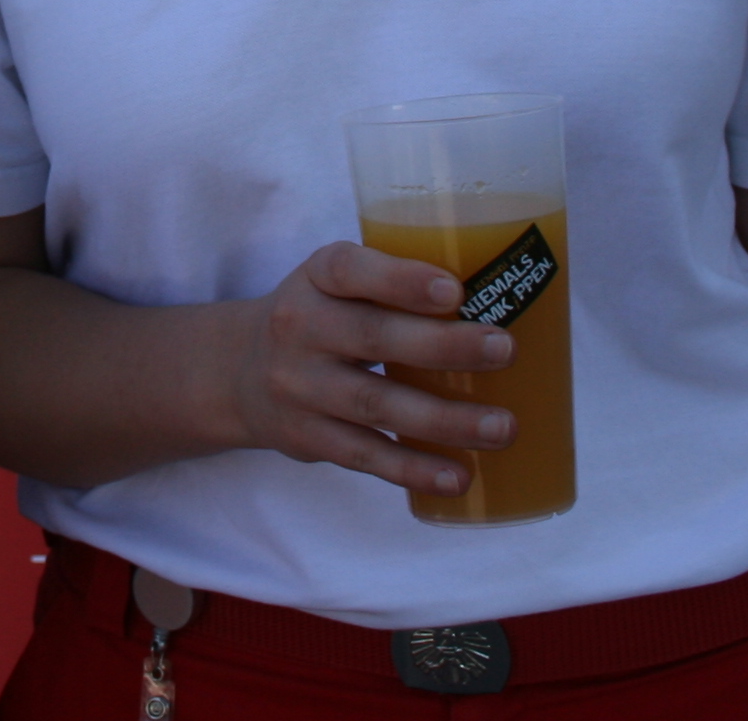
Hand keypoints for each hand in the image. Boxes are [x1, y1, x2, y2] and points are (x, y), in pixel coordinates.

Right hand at [219, 243, 514, 497]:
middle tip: (505, 349)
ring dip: (445, 419)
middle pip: (373, 338)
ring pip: (376, 404)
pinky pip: (365, 456)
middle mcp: (301, 328)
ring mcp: (301, 387)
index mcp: (317, 278)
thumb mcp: (337, 284)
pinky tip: (459, 477)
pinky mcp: (307, 438)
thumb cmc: (321, 318)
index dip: (402, 280)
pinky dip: (414, 469)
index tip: (455, 290)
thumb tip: (508, 303)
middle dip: (444, 346)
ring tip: (503, 427)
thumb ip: (395, 286)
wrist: (238, 372)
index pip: (351, 270)